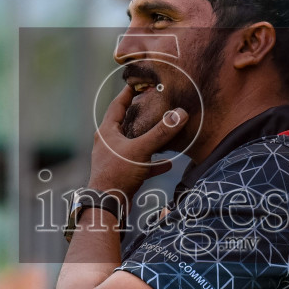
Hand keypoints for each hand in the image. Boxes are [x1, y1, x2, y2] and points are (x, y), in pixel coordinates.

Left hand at [86, 85, 186, 199]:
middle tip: (156, 104)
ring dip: (149, 138)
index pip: (117, 105)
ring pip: (134, 143)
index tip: (138, 82)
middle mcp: (109, 143)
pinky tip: (168, 163)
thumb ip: (161, 133)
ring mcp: (115, 159)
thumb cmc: (118, 174)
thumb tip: (181, 113)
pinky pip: (140, 163)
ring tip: (165, 131)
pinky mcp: (123, 174)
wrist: (108, 205)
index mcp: (107, 132)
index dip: (128, 93)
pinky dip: (153, 162)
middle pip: (126, 123)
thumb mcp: (141, 150)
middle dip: (142, 115)